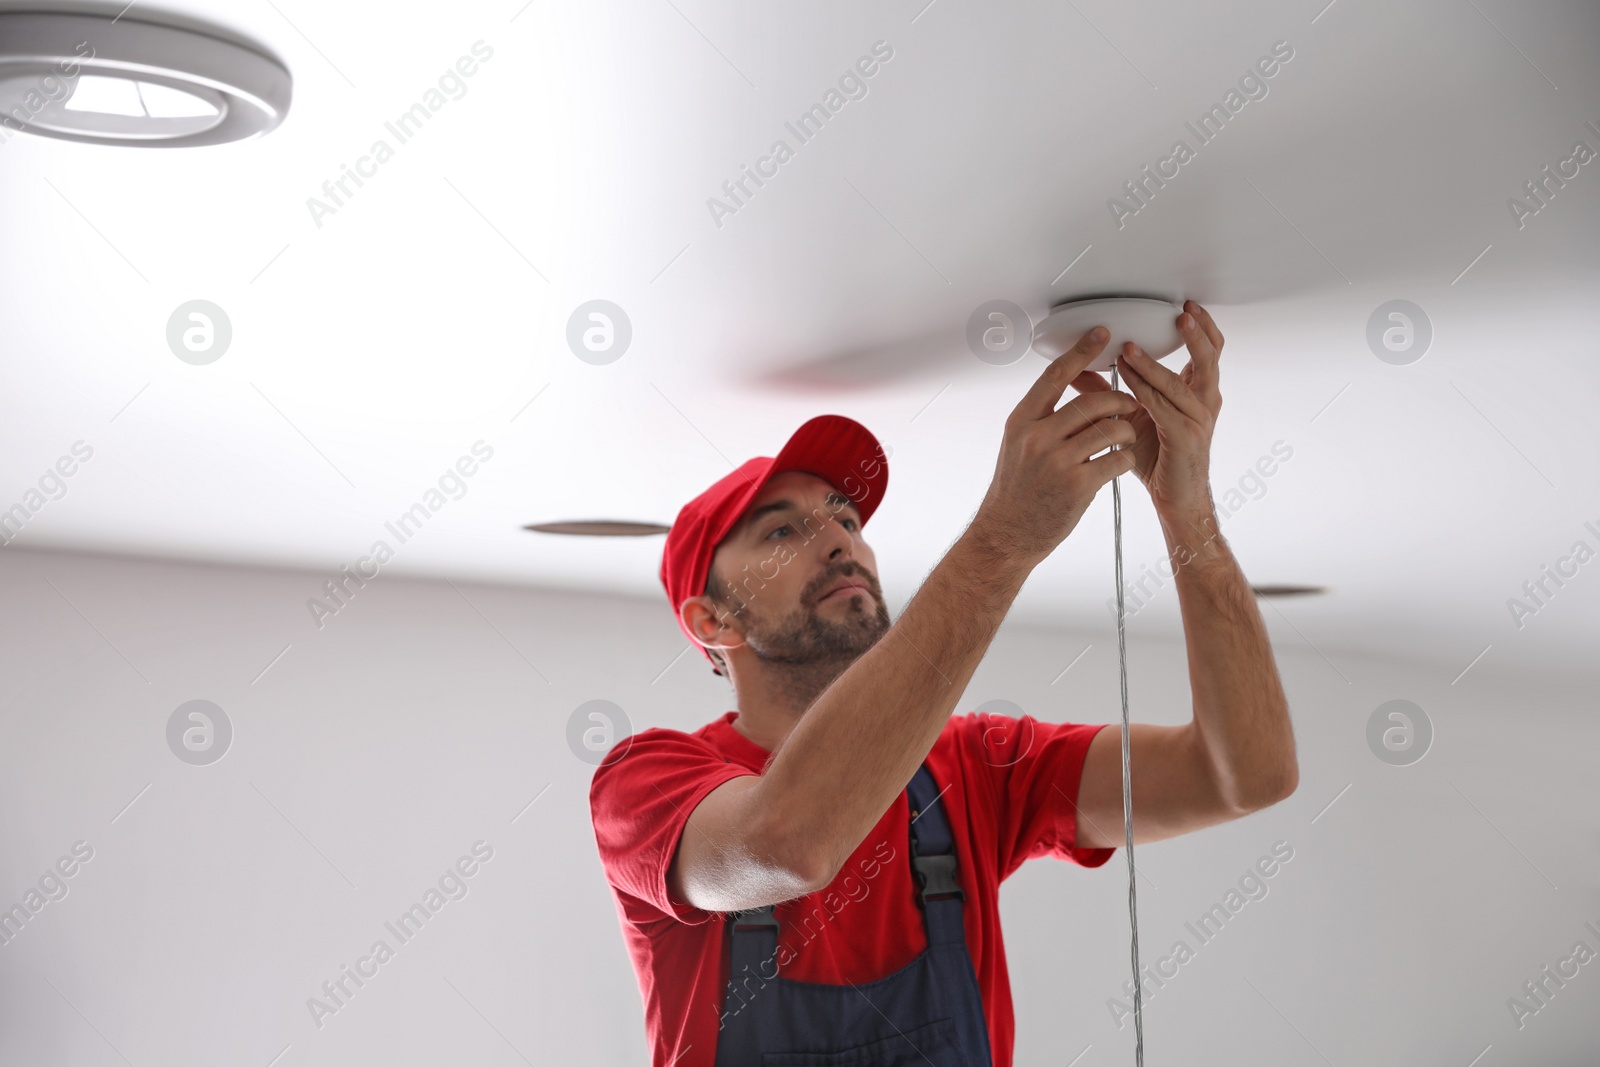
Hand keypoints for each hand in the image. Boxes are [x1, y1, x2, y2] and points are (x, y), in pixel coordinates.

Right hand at [973, 325, 1139, 564]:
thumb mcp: (1017, 447)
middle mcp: (1037, 437)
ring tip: (1125, 438)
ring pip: (1110, 429)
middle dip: (1119, 401)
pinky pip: (1116, 459)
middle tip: (1129, 405)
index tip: (1102, 334)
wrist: (1006, 535)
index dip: (1082, 352)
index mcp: (1022, 422)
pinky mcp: (1078, 485)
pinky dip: (1125, 458)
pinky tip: (1120, 462)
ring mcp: (1058, 462)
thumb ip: (1042, 420)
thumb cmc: (1014, 492)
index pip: (1055, 376)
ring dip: (1126, 431)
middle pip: (1092, 402)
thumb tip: (1071, 392)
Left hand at [1068, 300, 1223, 520]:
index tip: (1186, 306)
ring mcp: (1198, 420)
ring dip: (1151, 364)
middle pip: (1209, 358)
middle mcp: (1204, 402)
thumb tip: (1079, 370)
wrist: (1175, 499)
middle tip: (1180, 313)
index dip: (1201, 328)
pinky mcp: (1185, 438)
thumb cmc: (1160, 459)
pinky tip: (1128, 380)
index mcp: (1196, 392)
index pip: (1208, 352)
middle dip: (1196, 333)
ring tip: (1130, 348)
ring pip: (1178, 383)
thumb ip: (1111, 391)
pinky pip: (1164, 409)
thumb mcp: (1134, 416)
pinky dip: (1144, 391)